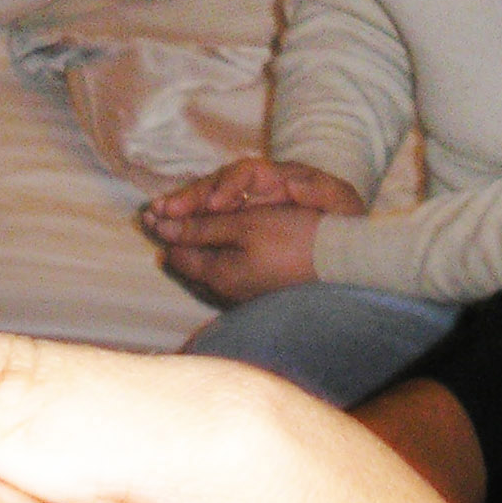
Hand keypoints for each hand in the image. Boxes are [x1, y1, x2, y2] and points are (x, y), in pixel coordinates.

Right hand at [143, 156, 364, 223]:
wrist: (341, 237)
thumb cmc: (340, 216)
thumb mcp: (338, 201)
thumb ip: (320, 191)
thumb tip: (300, 184)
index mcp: (278, 176)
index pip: (247, 173)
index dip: (229, 186)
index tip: (217, 204)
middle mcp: (255, 186)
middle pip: (217, 183)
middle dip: (190, 196)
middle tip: (164, 210)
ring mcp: (243, 204)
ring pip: (206, 200)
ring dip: (181, 208)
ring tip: (155, 217)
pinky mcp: (237, 223)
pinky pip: (208, 220)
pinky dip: (187, 224)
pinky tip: (168, 230)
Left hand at [143, 199, 325, 304]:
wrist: (342, 265)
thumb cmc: (293, 240)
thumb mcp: (244, 226)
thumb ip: (201, 228)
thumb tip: (161, 228)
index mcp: (218, 274)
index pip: (175, 253)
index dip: (166, 227)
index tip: (159, 208)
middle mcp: (227, 290)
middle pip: (191, 263)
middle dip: (183, 237)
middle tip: (179, 212)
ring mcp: (245, 294)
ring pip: (211, 266)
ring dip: (204, 243)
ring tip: (205, 219)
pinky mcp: (262, 291)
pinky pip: (231, 270)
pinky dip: (224, 251)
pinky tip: (234, 237)